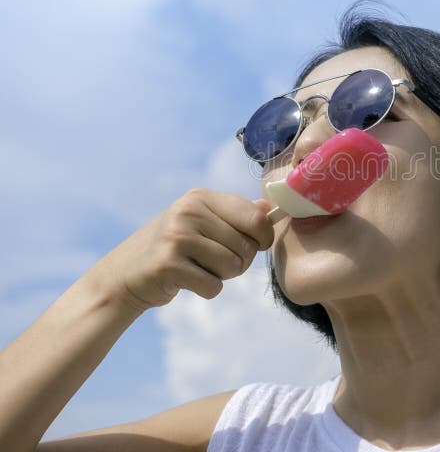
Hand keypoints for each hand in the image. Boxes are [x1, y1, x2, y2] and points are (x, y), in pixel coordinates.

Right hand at [87, 189, 274, 312]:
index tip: (255, 246)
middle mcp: (189, 211)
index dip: (263, 238)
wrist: (123, 275)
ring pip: (233, 267)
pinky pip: (213, 286)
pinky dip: (207, 290)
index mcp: (201, 197)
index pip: (255, 218)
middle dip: (238, 263)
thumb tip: (268, 208)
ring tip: (199, 269)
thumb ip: (236, 214)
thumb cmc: (172, 248)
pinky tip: (186, 281)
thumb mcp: (201, 222)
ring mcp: (177, 236)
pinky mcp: (168, 264)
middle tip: (213, 262)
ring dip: (222, 277)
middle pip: (246, 247)